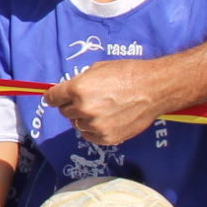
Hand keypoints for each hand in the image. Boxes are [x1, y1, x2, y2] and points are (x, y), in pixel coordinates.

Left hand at [49, 59, 164, 147]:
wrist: (154, 89)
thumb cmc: (128, 73)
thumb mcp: (98, 69)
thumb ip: (79, 81)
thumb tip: (67, 91)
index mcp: (78, 89)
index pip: (53, 98)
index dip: (53, 97)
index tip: (53, 98)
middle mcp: (84, 109)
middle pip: (64, 112)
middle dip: (70, 105)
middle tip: (84, 100)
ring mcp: (95, 125)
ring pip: (77, 124)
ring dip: (83, 117)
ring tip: (100, 108)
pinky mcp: (107, 137)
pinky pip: (89, 136)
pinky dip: (92, 129)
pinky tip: (104, 119)